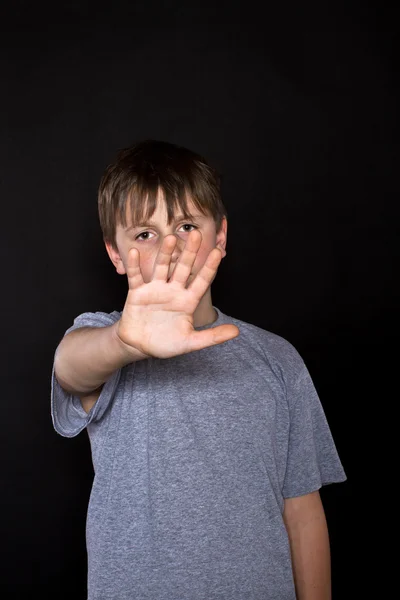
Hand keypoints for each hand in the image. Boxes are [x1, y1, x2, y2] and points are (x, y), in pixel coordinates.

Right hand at [116, 230, 238, 357]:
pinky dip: (134, 265)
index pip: (201, 281)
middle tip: (197, 234)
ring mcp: (155, 289)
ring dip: (166, 253)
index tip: (218, 251)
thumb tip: (236, 332)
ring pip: (162, 267)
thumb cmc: (166, 344)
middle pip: (183, 268)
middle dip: (190, 252)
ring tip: (171, 238)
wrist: (139, 346)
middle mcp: (173, 291)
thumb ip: (212, 337)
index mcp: (187, 301)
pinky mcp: (137, 292)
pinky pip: (136, 276)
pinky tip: (134, 252)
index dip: (210, 267)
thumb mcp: (190, 342)